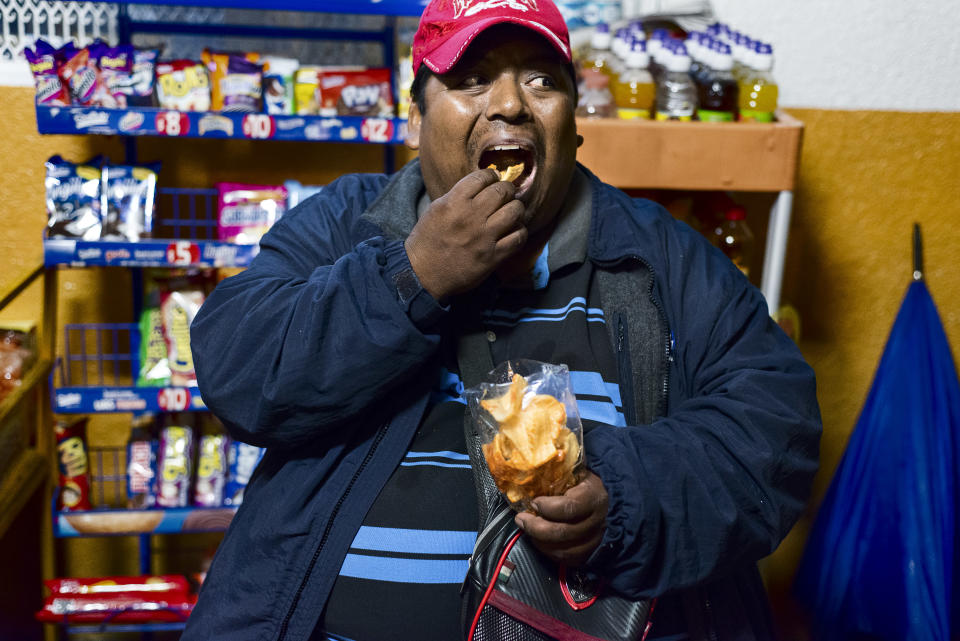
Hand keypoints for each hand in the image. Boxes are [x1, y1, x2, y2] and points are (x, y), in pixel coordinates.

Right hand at [405, 169, 526, 300]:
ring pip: (514, 211)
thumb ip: (457, 196)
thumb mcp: (436, 210)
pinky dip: (520, 231)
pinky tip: (514, 231)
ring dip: (516, 209)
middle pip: (502, 191)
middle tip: (506, 194)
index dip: (491, 175)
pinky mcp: (492, 256)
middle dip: (507, 189)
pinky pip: (518, 237)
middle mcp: (470, 217)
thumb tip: (481, 185)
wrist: (423, 274)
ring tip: (512, 212)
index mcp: (453, 203)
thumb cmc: (427, 241)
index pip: (481, 177)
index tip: (493, 179)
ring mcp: (483, 237)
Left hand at [515, 471, 608, 567]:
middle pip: (563, 532)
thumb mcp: (580, 472)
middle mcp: (597, 522)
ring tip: (527, 529)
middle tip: (521, 518)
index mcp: (594, 498)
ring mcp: (594, 540)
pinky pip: (567, 559)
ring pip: (563, 550)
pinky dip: (549, 553)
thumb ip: (561, 469)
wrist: (611, 502)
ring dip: (539, 542)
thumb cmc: (589, 484)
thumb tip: (534, 459)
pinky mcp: (590, 553)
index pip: (570, 507)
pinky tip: (539, 541)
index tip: (533, 502)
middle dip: (536, 527)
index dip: (547, 507)